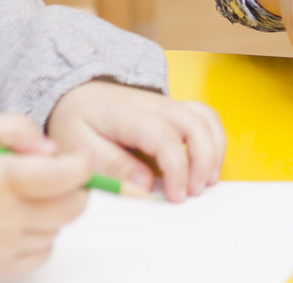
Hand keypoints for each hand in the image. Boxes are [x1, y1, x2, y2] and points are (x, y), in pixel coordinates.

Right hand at [0, 113, 91, 276]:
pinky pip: (44, 251)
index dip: (81, 165)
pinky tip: (16, 221)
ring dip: (53, 212)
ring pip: (58, 228)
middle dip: (74, 188)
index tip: (79, 158)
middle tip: (58, 176)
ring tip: (24, 198)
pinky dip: (40, 235)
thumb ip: (14, 128)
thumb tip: (52, 150)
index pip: (61, 177)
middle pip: (70, 207)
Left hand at [46, 81, 227, 202]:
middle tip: (194, 192)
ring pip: (207, 119)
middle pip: (196, 124)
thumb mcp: (79, 145)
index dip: (177, 170)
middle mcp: (157, 105)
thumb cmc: (77, 120)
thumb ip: (112, 165)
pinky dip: (214, 140)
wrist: (78, 94)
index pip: (166, 138)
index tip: (175, 196)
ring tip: (206, 181)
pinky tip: (206, 164)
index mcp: (130, 114)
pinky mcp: (176, 110)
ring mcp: (169, 105)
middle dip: (204, 161)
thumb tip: (145, 184)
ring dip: (214, 150)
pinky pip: (206, 118)